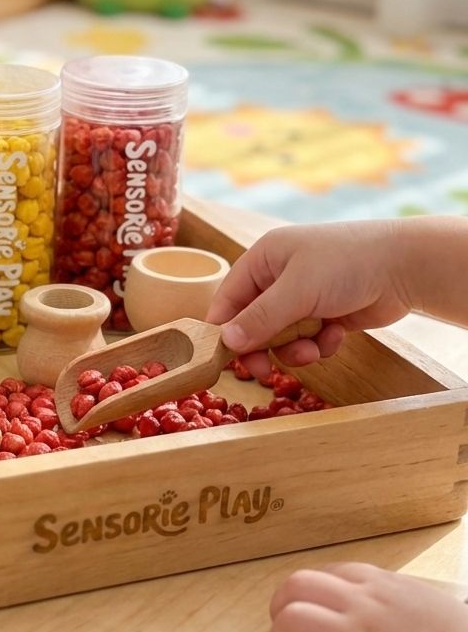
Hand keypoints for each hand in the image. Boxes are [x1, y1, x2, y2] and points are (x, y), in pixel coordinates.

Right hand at [205, 221, 412, 377]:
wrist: (407, 266)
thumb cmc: (346, 263)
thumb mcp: (297, 291)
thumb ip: (260, 318)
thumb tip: (227, 341)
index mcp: (263, 260)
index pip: (229, 299)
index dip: (225, 329)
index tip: (227, 358)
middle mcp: (278, 277)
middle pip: (253, 322)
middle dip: (264, 345)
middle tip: (265, 372)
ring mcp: (304, 296)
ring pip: (282, 336)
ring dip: (295, 348)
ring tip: (314, 348)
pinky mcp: (326, 314)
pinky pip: (308, 339)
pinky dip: (319, 343)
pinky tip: (336, 334)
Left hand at [269, 563, 467, 631]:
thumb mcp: (421, 602)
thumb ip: (386, 597)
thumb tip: (360, 602)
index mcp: (377, 585)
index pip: (322, 574)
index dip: (306, 596)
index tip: (308, 612)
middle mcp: (361, 605)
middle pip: (295, 587)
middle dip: (282, 609)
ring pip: (291, 621)